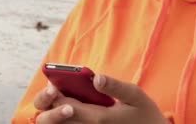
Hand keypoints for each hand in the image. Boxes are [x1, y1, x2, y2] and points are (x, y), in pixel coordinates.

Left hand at [34, 74, 170, 123]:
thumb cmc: (144, 113)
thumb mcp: (134, 94)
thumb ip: (114, 86)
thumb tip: (96, 77)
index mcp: (99, 118)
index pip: (68, 108)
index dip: (56, 96)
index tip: (53, 84)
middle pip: (62, 120)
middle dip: (53, 105)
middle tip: (51, 92)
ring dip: (57, 115)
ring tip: (57, 100)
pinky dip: (68, 120)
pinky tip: (72, 109)